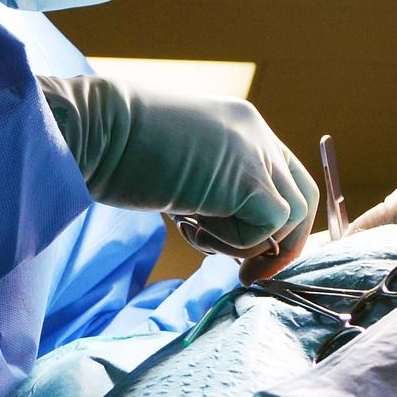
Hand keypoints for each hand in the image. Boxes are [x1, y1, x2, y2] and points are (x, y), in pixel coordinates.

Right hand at [38, 75, 317, 281]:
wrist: (94, 127)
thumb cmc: (115, 146)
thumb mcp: (178, 160)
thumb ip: (210, 183)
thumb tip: (222, 223)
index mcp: (241, 124)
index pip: (285, 176)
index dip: (276, 221)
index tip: (249, 252)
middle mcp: (257, 132)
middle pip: (303, 198)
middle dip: (282, 244)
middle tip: (247, 273)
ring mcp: (256, 152)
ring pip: (288, 216)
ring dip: (245, 242)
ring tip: (195, 231)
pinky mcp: (247, 179)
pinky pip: (270, 227)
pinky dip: (237, 242)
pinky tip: (192, 226)